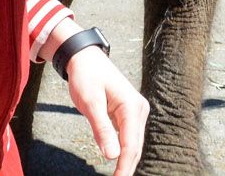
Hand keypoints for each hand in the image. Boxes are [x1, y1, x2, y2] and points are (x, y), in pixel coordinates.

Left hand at [64, 44, 147, 175]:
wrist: (85, 58)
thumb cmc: (86, 77)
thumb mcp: (90, 103)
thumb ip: (102, 129)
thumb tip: (112, 156)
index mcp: (132, 106)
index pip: (131, 145)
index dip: (124, 167)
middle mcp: (139, 109)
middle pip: (135, 147)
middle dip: (127, 168)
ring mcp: (136, 111)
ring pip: (134, 144)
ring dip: (127, 162)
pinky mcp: (129, 113)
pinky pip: (128, 137)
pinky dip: (124, 151)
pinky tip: (119, 165)